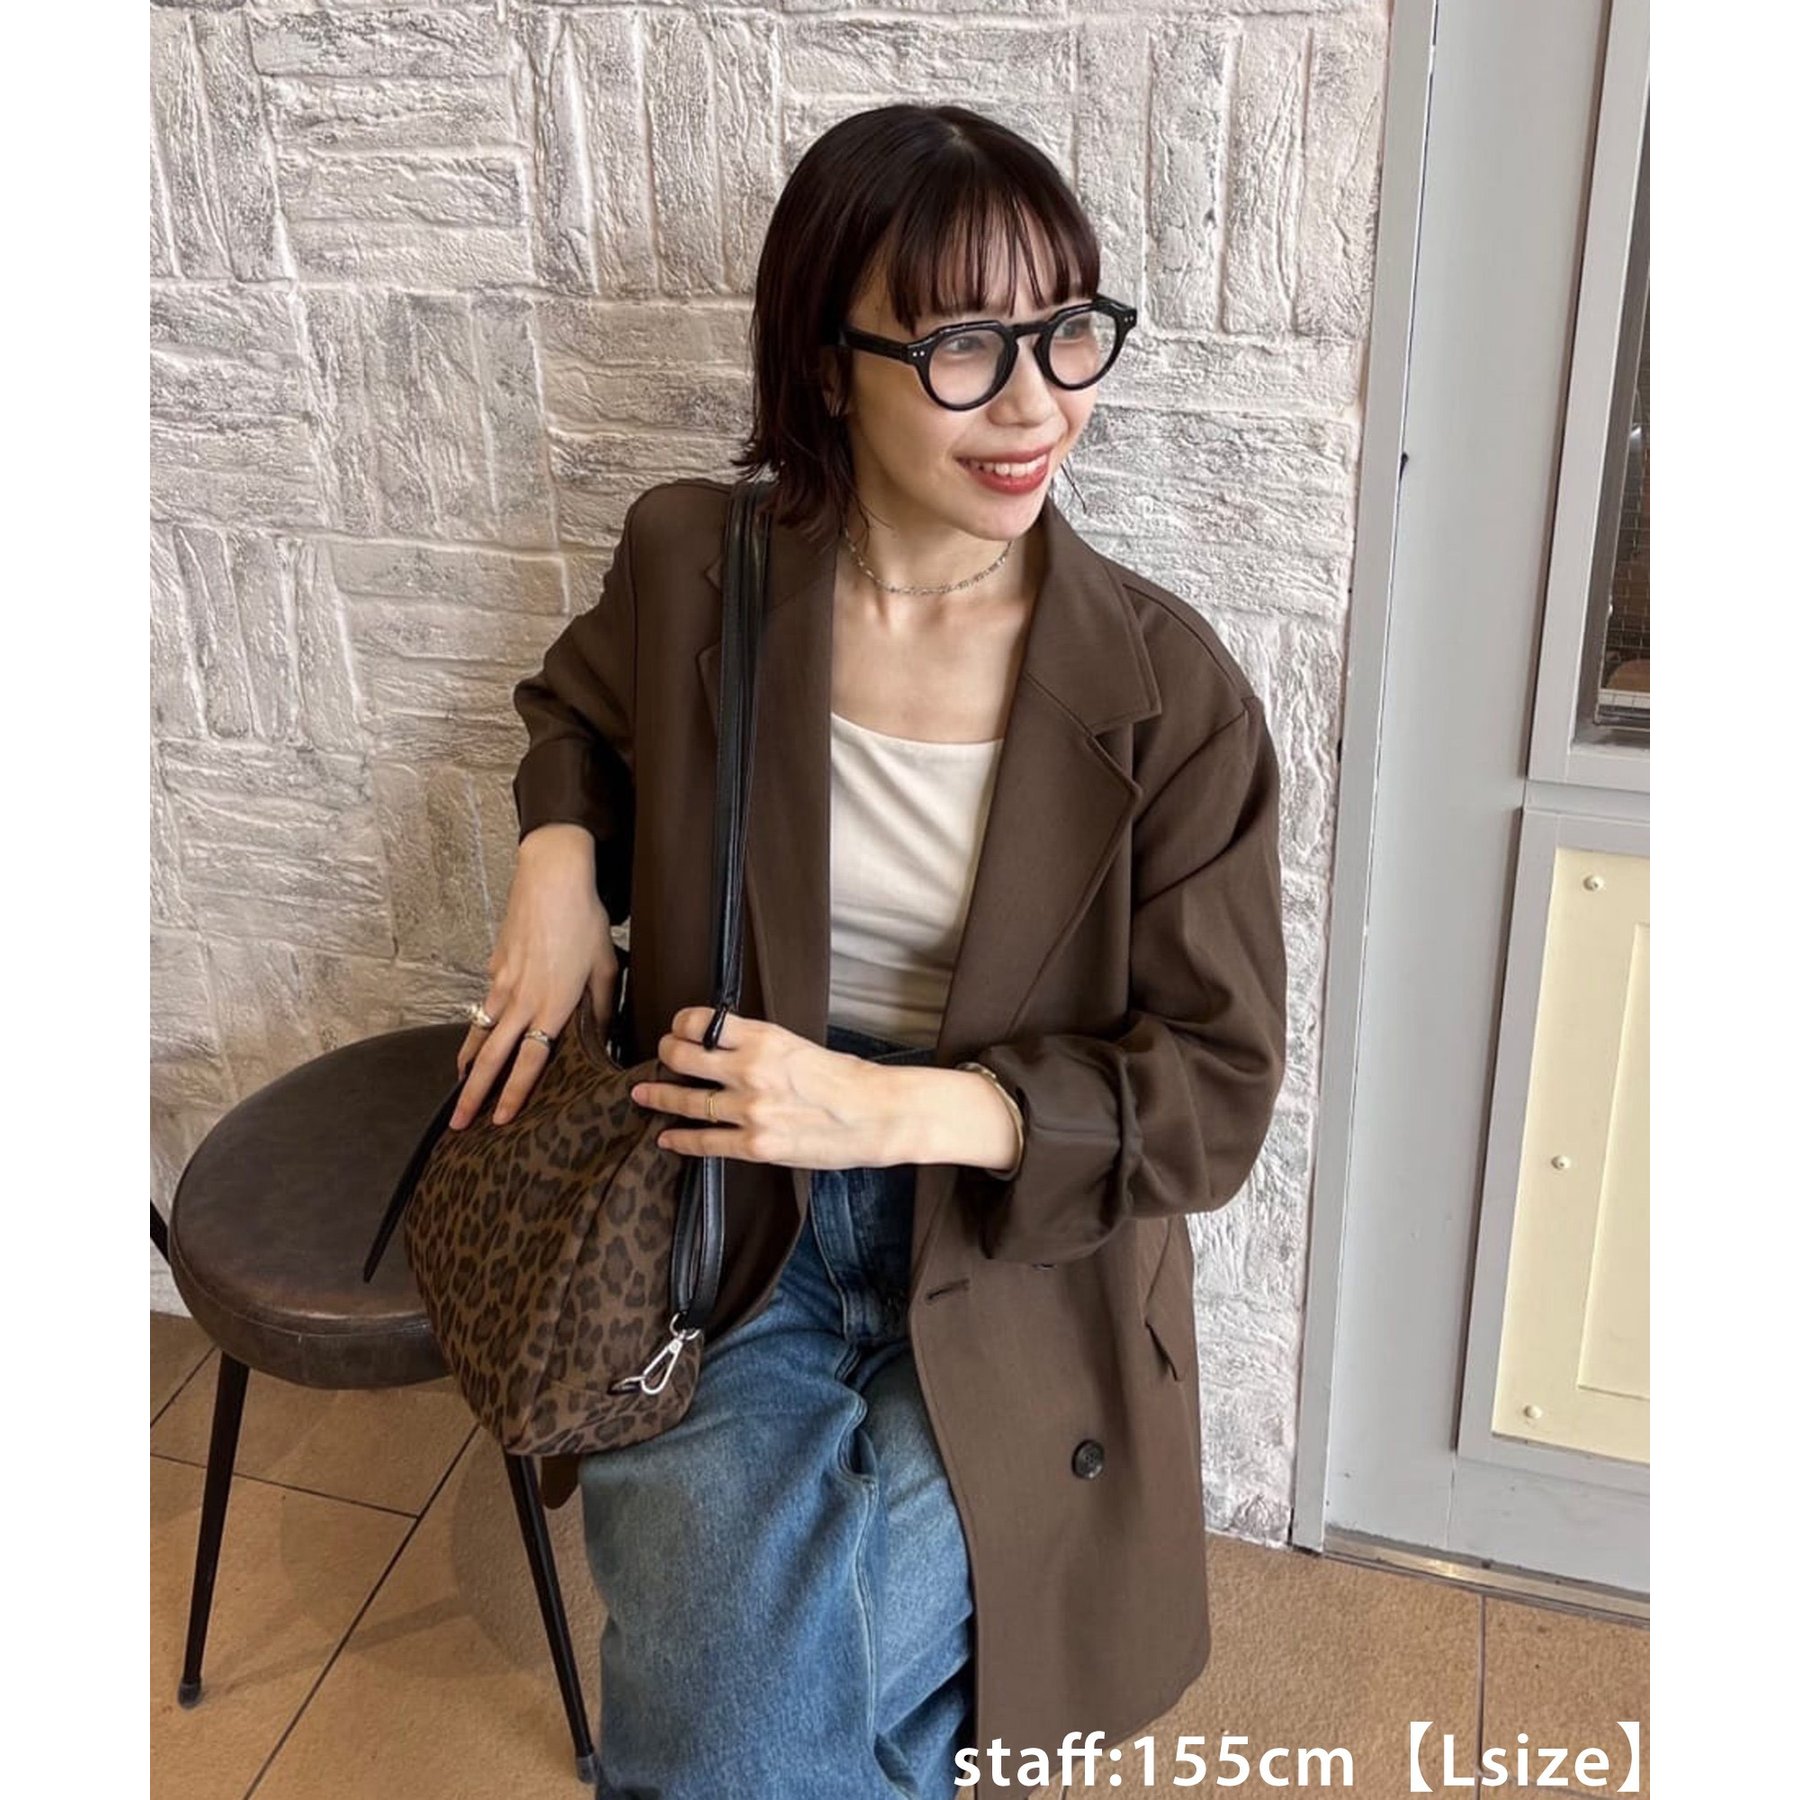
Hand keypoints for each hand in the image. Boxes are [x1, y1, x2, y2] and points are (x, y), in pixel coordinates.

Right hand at [452, 824, 617, 1130]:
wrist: (551, 878)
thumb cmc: (585, 921)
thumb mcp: (605, 966)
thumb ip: (601, 1008)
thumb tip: (605, 1040)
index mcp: (553, 1005)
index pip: (529, 1060)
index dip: (514, 1092)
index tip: (500, 1119)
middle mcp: (522, 1000)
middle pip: (492, 1056)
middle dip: (473, 1093)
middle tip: (457, 1123)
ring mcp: (503, 983)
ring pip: (479, 1032)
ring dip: (467, 1064)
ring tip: (458, 1089)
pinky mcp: (495, 967)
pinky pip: (483, 1006)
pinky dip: (475, 1029)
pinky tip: (475, 1041)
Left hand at [630, 1008, 893, 1168]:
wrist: (875, 1115)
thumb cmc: (846, 1079)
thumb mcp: (799, 1046)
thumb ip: (760, 1046)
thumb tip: (727, 1045)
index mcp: (764, 1038)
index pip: (703, 1022)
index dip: (683, 1023)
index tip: (679, 1027)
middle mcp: (750, 1070)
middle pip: (683, 1056)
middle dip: (666, 1053)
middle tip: (661, 1054)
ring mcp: (750, 1110)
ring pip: (687, 1099)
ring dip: (660, 1095)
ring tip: (643, 1093)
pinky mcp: (755, 1144)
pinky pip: (705, 1142)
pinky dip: (680, 1139)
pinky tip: (666, 1137)